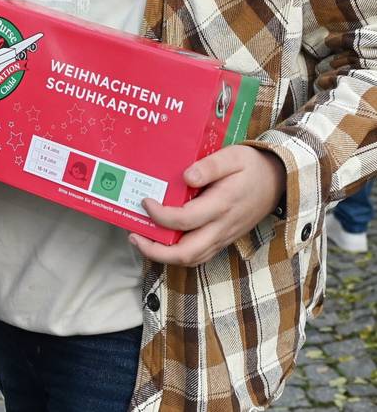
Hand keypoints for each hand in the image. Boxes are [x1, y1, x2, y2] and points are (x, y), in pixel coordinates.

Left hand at [129, 145, 286, 266]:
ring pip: (193, 259)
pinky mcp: (225, 238)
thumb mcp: (233, 157)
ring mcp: (224, 236)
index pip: (186, 220)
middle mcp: (222, 227)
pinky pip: (200, 254)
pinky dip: (179, 253)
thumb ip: (209, 166)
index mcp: (222, 205)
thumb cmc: (252, 166)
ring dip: (165, 256)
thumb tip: (185, 176)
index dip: (161, 216)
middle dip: (156, 251)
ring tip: (142, 240)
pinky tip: (163, 240)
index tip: (145, 202)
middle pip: (187, 253)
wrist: (280, 181)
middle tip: (134, 236)